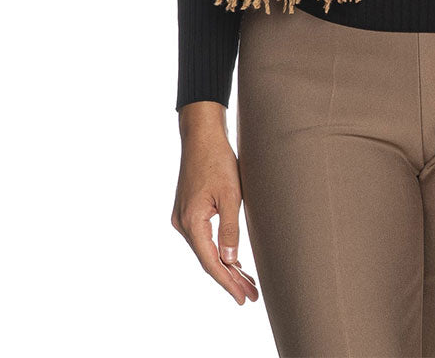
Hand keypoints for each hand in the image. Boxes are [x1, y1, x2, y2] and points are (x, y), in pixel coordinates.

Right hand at [172, 102, 259, 305]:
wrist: (201, 136)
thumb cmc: (218, 161)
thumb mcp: (230, 195)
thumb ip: (230, 230)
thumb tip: (230, 262)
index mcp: (192, 223)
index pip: (210, 263)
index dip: (227, 283)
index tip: (242, 299)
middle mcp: (182, 224)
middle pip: (208, 260)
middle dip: (230, 279)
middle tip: (251, 296)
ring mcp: (183, 218)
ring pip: (206, 250)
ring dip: (226, 266)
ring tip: (247, 284)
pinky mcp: (188, 211)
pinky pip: (204, 239)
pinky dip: (218, 251)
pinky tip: (232, 262)